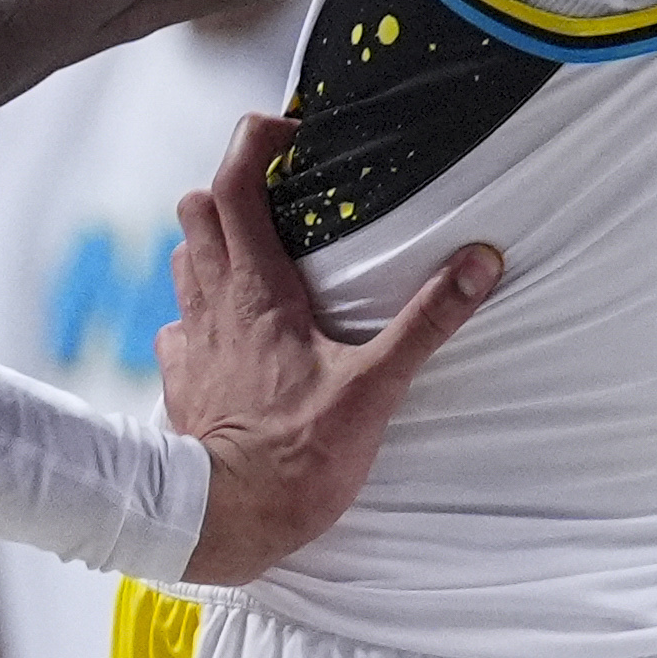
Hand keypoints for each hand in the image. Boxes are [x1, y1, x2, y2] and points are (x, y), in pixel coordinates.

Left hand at [160, 113, 499, 583]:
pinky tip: (233, 333)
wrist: (224, 521)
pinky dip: (201, 312)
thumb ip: (427, 321)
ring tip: (262, 258)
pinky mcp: (179, 379)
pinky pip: (178, 324)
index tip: (293, 136)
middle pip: (197, 209)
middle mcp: (213, 302)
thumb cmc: (296, 456)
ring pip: (184, 260)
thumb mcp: (376, 385)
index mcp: (258, 289)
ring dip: (213, 245)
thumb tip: (479, 263)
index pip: (233, 182)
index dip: (255, 141)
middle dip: (232, 189)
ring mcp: (188, 340)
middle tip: (280, 199)